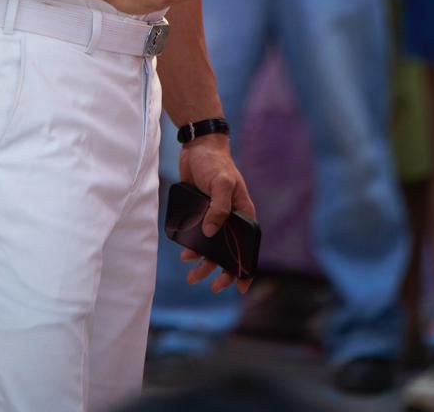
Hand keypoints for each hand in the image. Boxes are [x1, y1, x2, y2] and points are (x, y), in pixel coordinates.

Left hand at [178, 136, 255, 293]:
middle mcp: (231, 218)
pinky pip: (197, 236)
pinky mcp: (200, 212)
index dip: (246, 267)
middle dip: (221, 270)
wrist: (196, 146)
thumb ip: (219, 208)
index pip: (248, 246)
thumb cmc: (214, 162)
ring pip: (212, 247)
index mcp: (243, 213)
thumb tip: (211, 234)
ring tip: (192, 275)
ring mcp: (215, 216)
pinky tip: (185, 254)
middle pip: (229, 251)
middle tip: (213, 287)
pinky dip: (192, 248)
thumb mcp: (221, 183)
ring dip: (204, 263)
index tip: (241, 287)